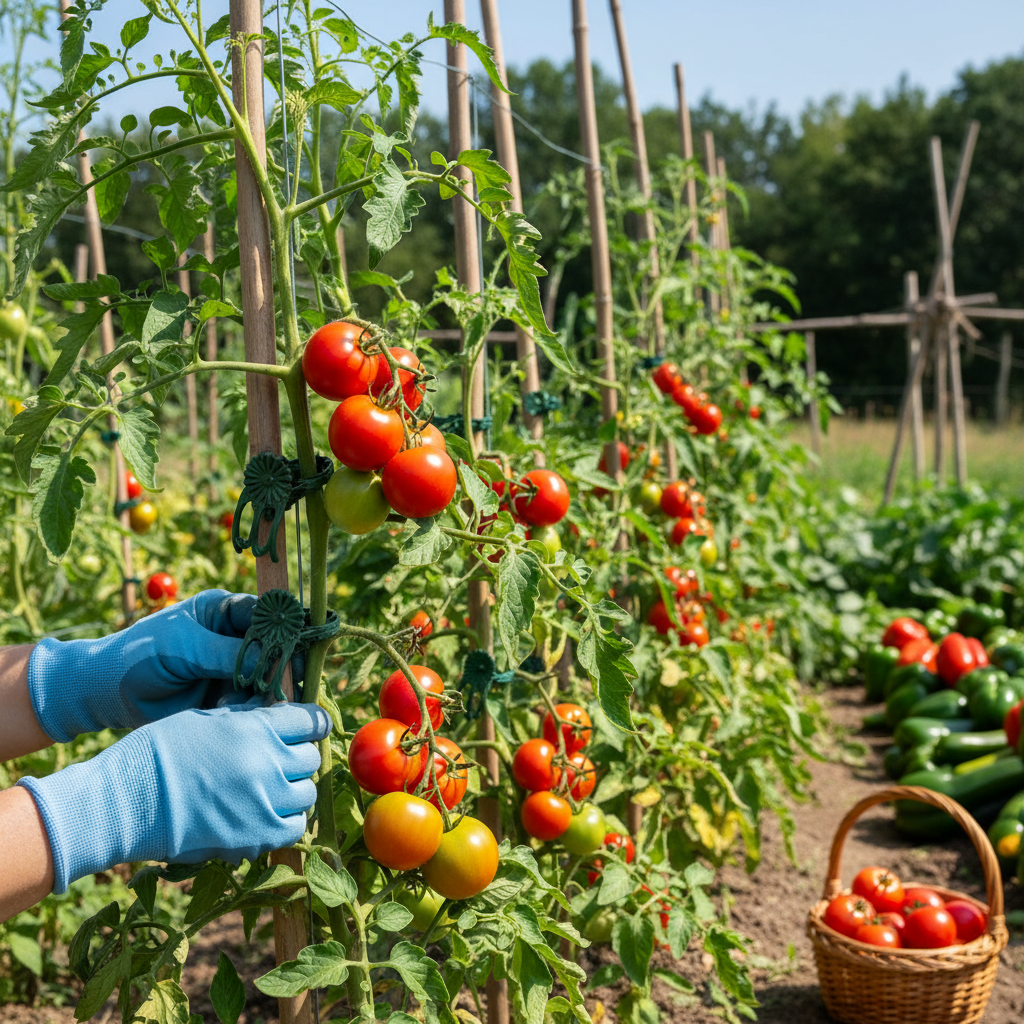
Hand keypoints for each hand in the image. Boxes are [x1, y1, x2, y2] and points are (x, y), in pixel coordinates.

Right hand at [18, 700, 330, 893]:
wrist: (126, 802)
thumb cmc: (158, 752)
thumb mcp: (206, 718)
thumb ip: (247, 718)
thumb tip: (275, 714)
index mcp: (256, 728)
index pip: (310, 720)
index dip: (311, 724)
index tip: (309, 728)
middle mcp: (268, 763)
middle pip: (310, 759)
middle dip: (297, 758)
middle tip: (277, 762)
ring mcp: (265, 802)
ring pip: (307, 794)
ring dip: (293, 791)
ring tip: (269, 791)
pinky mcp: (256, 837)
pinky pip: (294, 828)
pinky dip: (286, 821)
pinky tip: (266, 815)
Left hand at [27, 590, 301, 740]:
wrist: (105, 694)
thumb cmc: (139, 655)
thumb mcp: (183, 647)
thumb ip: (226, 654)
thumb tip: (270, 663)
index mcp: (225, 611)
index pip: (269, 612)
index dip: (289, 626)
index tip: (306, 642)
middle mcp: (235, 637)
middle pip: (276, 646)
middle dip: (287, 662)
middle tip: (297, 680)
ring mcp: (233, 668)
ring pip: (269, 676)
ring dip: (273, 688)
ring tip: (274, 702)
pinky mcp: (227, 697)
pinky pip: (253, 702)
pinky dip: (258, 709)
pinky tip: (257, 715)